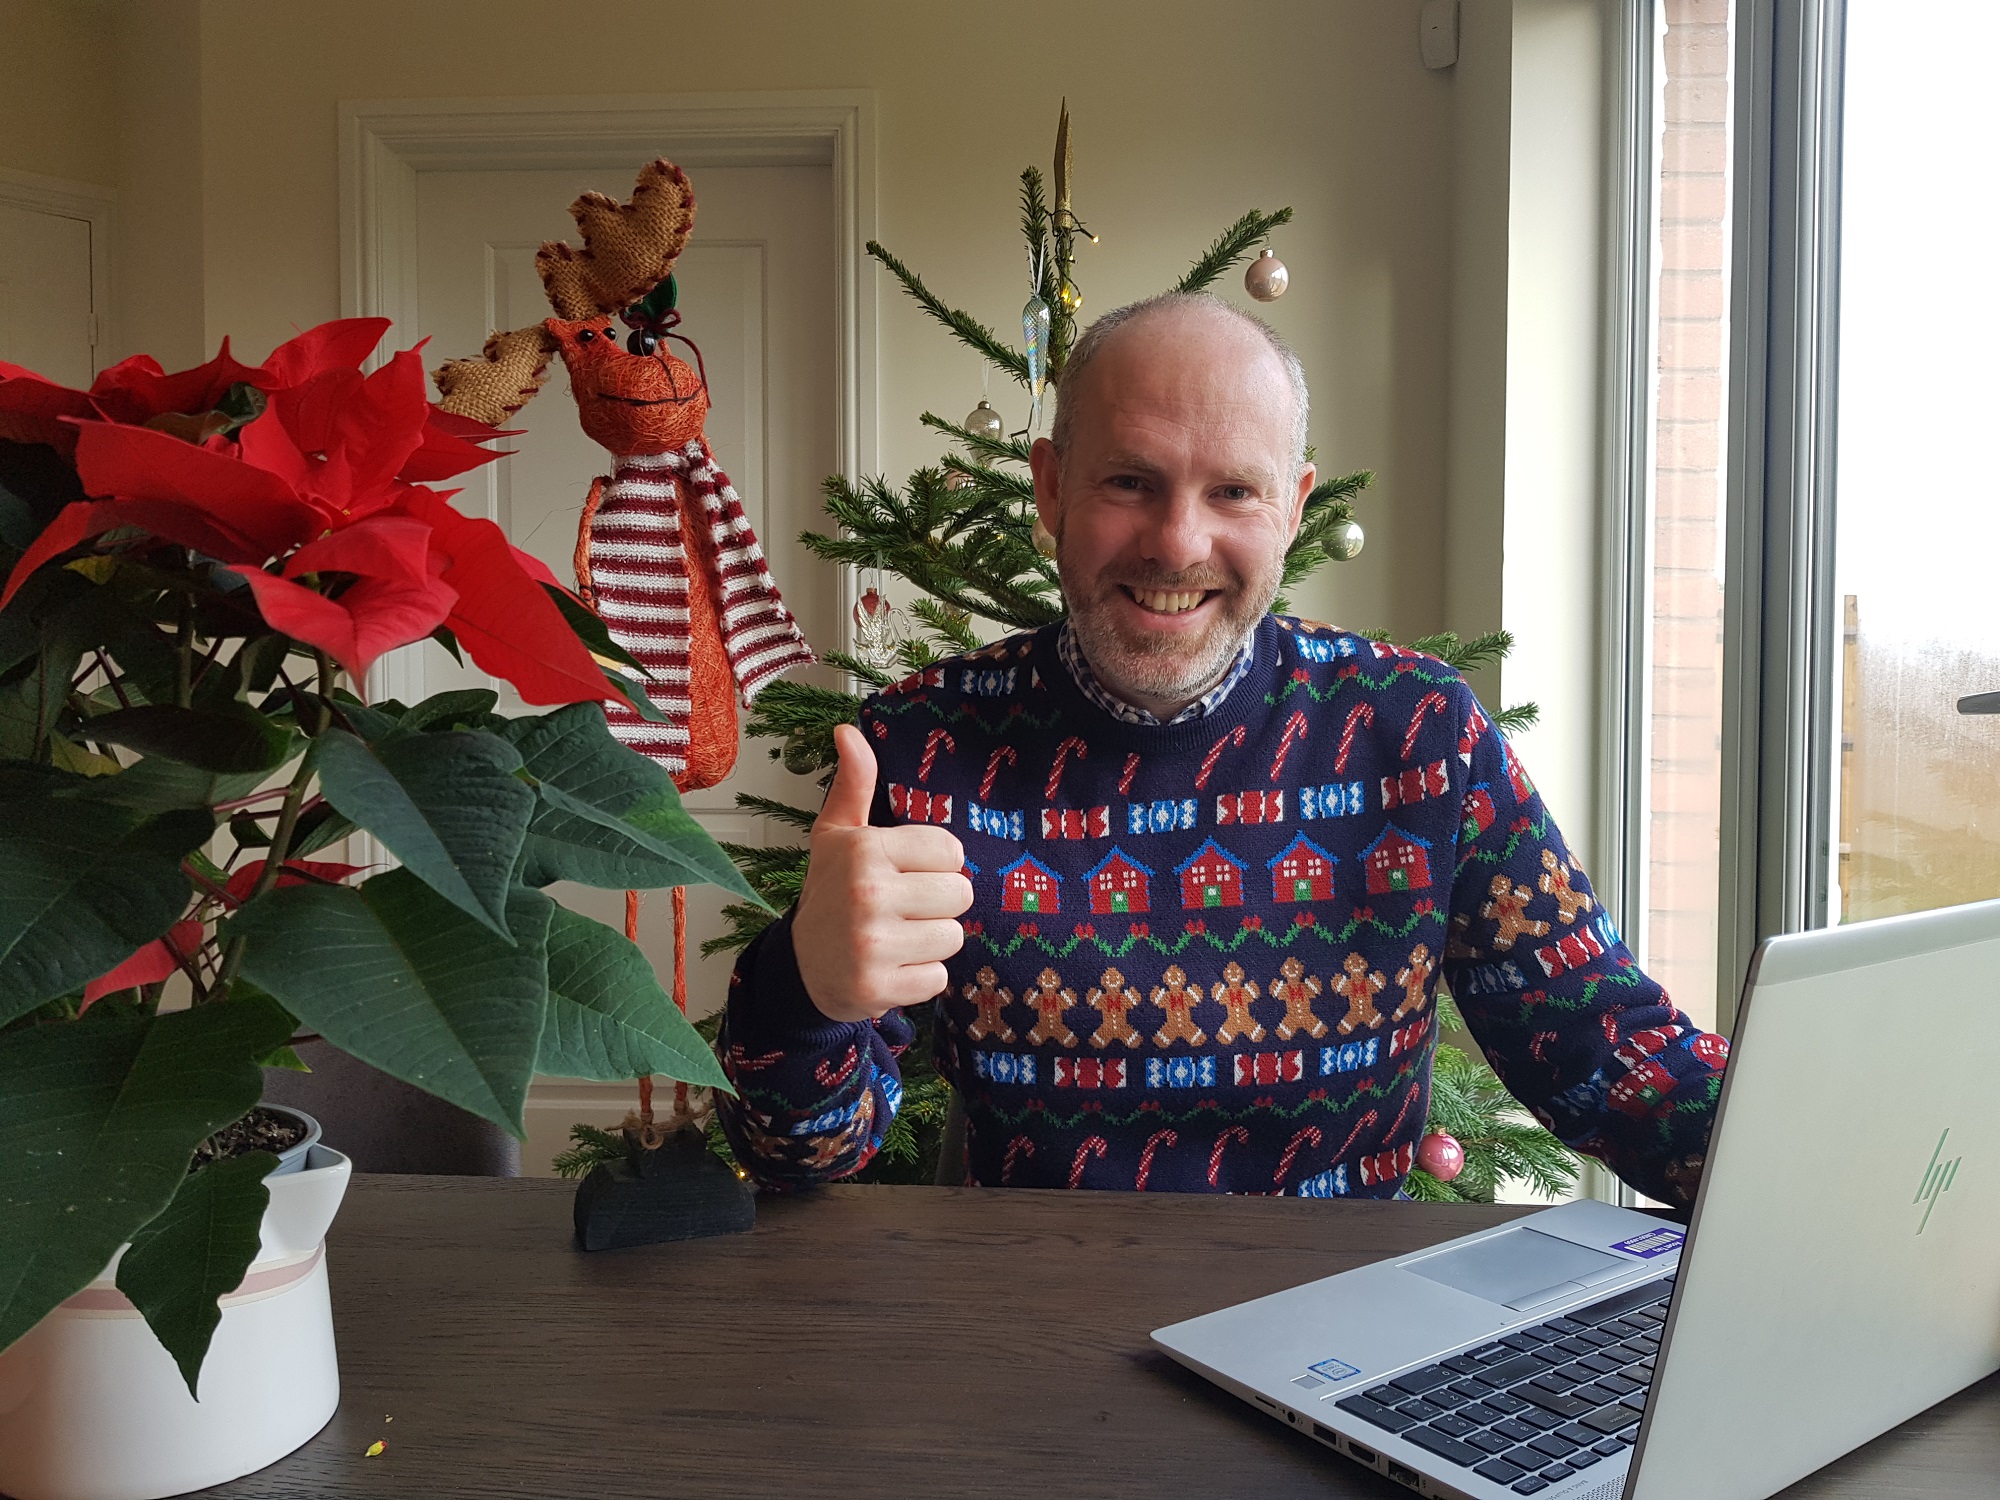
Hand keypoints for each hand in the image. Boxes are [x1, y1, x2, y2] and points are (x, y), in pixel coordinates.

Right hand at [792, 723, 973, 1022]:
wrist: (800, 968)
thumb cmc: (829, 893)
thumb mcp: (837, 835)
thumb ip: (854, 783)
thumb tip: (848, 731)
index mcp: (864, 849)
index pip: (952, 851)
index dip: (935, 865)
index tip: (906, 874)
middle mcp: (867, 893)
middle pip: (960, 894)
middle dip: (938, 904)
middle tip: (903, 909)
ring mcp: (872, 944)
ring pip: (953, 937)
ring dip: (931, 941)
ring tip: (897, 937)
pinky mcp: (878, 987)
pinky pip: (939, 977)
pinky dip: (921, 976)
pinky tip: (892, 966)